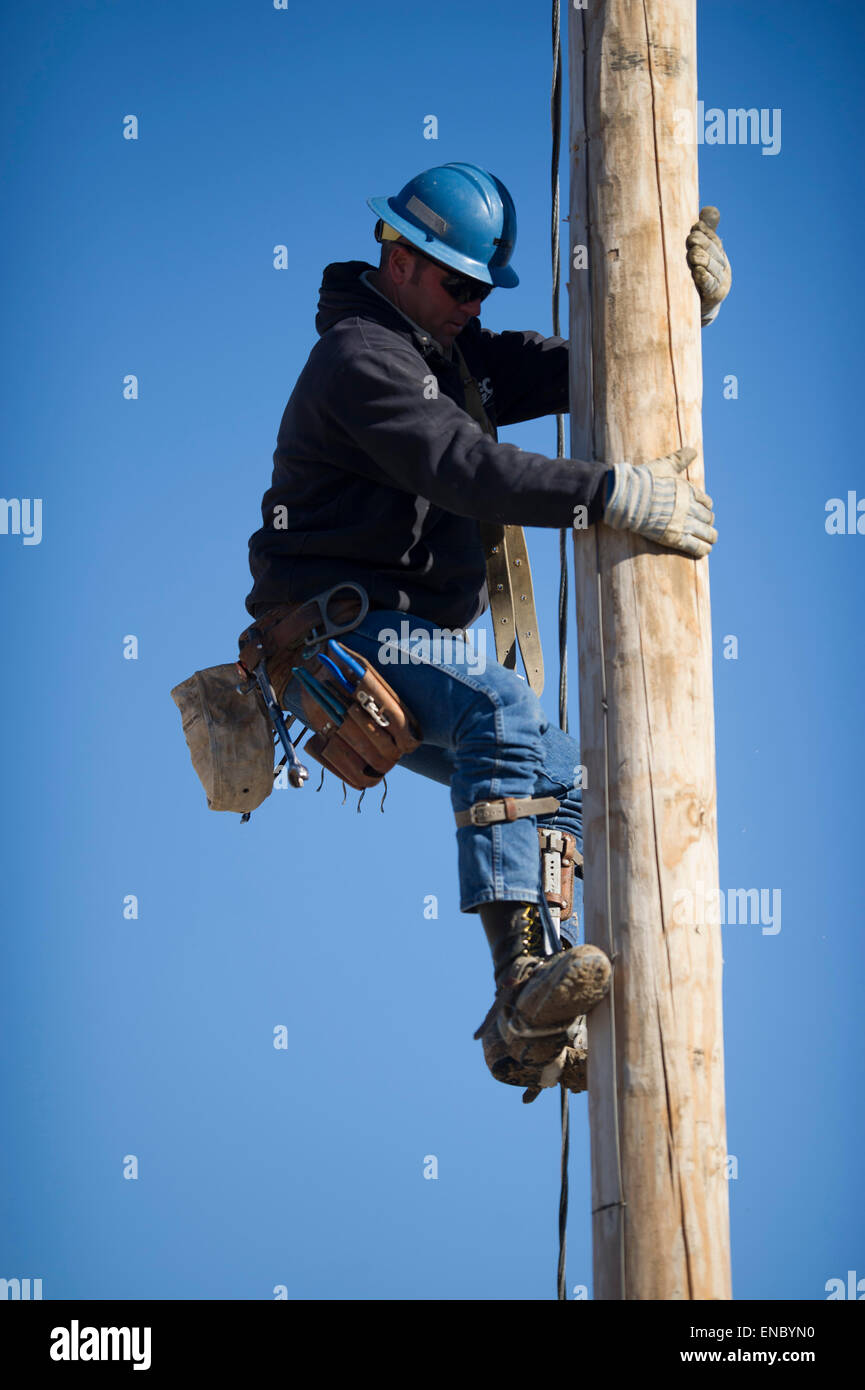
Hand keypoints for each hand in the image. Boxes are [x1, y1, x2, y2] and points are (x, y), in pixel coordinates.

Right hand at [602, 446, 716, 557]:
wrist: (629, 497)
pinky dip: (703, 549)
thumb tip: (693, 450)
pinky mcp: (675, 538)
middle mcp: (690, 507)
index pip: (706, 502)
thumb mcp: (665, 465)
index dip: (705, 507)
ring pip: (707, 533)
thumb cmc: (645, 481)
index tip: (702, 510)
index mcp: (689, 491)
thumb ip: (680, 459)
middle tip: (707, 527)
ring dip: (710, 537)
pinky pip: (696, 546)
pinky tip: (705, 551)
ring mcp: (684, 523)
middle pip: (708, 518)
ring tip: (710, 541)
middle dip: (707, 522)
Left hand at [686, 207, 730, 324]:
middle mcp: (723, 267)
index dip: (705, 232)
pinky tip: (698, 272)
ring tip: (691, 255)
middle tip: (690, 239)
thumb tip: (709, 208)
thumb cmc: (698, 276)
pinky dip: (704, 278)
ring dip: (701, 259)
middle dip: (702, 243)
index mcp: (719, 255)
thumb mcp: (702, 253)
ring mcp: (720, 282)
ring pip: (710, 266)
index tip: (694, 226)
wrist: (699, 308)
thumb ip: (705, 233)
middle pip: (713, 251)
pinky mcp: (715, 296)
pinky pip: (709, 285)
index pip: (714, 239)